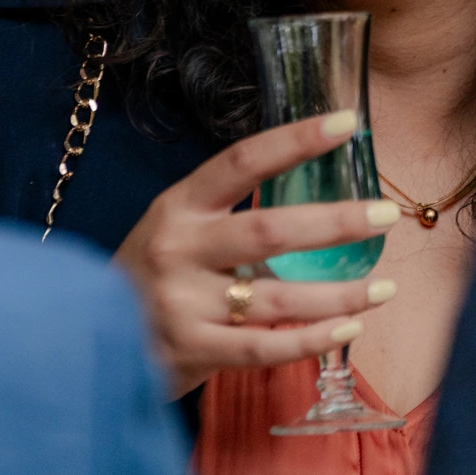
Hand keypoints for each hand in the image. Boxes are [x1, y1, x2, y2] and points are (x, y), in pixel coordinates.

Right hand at [114, 110, 400, 397]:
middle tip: (386, 214)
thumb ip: (230, 213)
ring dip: (340, 293)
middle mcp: (178, 249)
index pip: (241, 161)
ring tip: (384, 287)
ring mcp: (183, 303)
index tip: (345, 123)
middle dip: (335, 222)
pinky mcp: (192, 351)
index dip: (294, 140)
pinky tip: (349, 327)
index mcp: (179, 206)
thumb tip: (317, 191)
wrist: (89, 336)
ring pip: (278, 298)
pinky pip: (267, 347)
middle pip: (268, 231)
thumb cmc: (152, 275)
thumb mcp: (177, 228)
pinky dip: (314, 339)